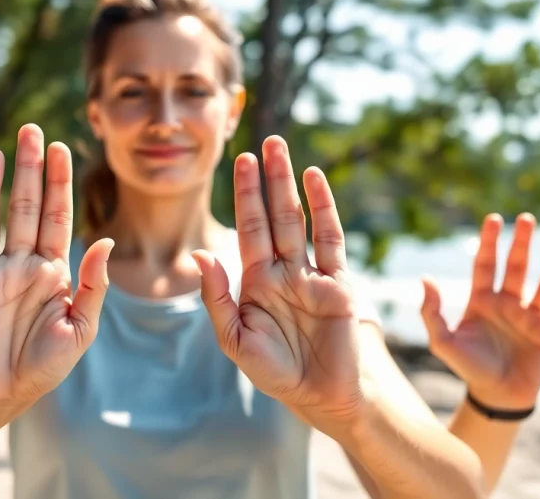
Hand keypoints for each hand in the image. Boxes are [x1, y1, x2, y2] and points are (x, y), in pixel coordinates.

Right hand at [0, 124, 113, 419]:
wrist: (0, 393)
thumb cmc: (42, 368)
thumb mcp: (79, 329)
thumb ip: (93, 286)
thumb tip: (104, 242)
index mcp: (58, 274)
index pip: (62, 219)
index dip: (63, 185)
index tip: (65, 150)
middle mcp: (30, 262)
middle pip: (37, 204)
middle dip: (39, 168)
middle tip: (37, 130)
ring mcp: (2, 265)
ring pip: (13, 207)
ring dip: (17, 172)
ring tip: (20, 136)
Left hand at [193, 136, 362, 422]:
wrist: (322, 396)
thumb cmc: (276, 373)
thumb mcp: (235, 339)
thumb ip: (217, 298)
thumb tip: (200, 254)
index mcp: (255, 282)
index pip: (247, 229)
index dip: (243, 195)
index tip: (239, 162)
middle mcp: (282, 271)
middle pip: (272, 215)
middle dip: (266, 180)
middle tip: (262, 143)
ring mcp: (311, 274)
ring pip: (298, 220)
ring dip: (290, 185)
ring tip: (282, 150)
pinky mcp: (338, 284)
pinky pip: (330, 239)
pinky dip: (324, 209)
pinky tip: (315, 180)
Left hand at [420, 213, 539, 409]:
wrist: (495, 396)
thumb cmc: (468, 368)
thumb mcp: (443, 341)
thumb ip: (431, 312)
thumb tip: (425, 278)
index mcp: (482, 300)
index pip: (486, 264)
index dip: (489, 242)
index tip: (493, 218)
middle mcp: (508, 303)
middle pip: (516, 266)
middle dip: (521, 242)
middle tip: (527, 218)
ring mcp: (530, 317)